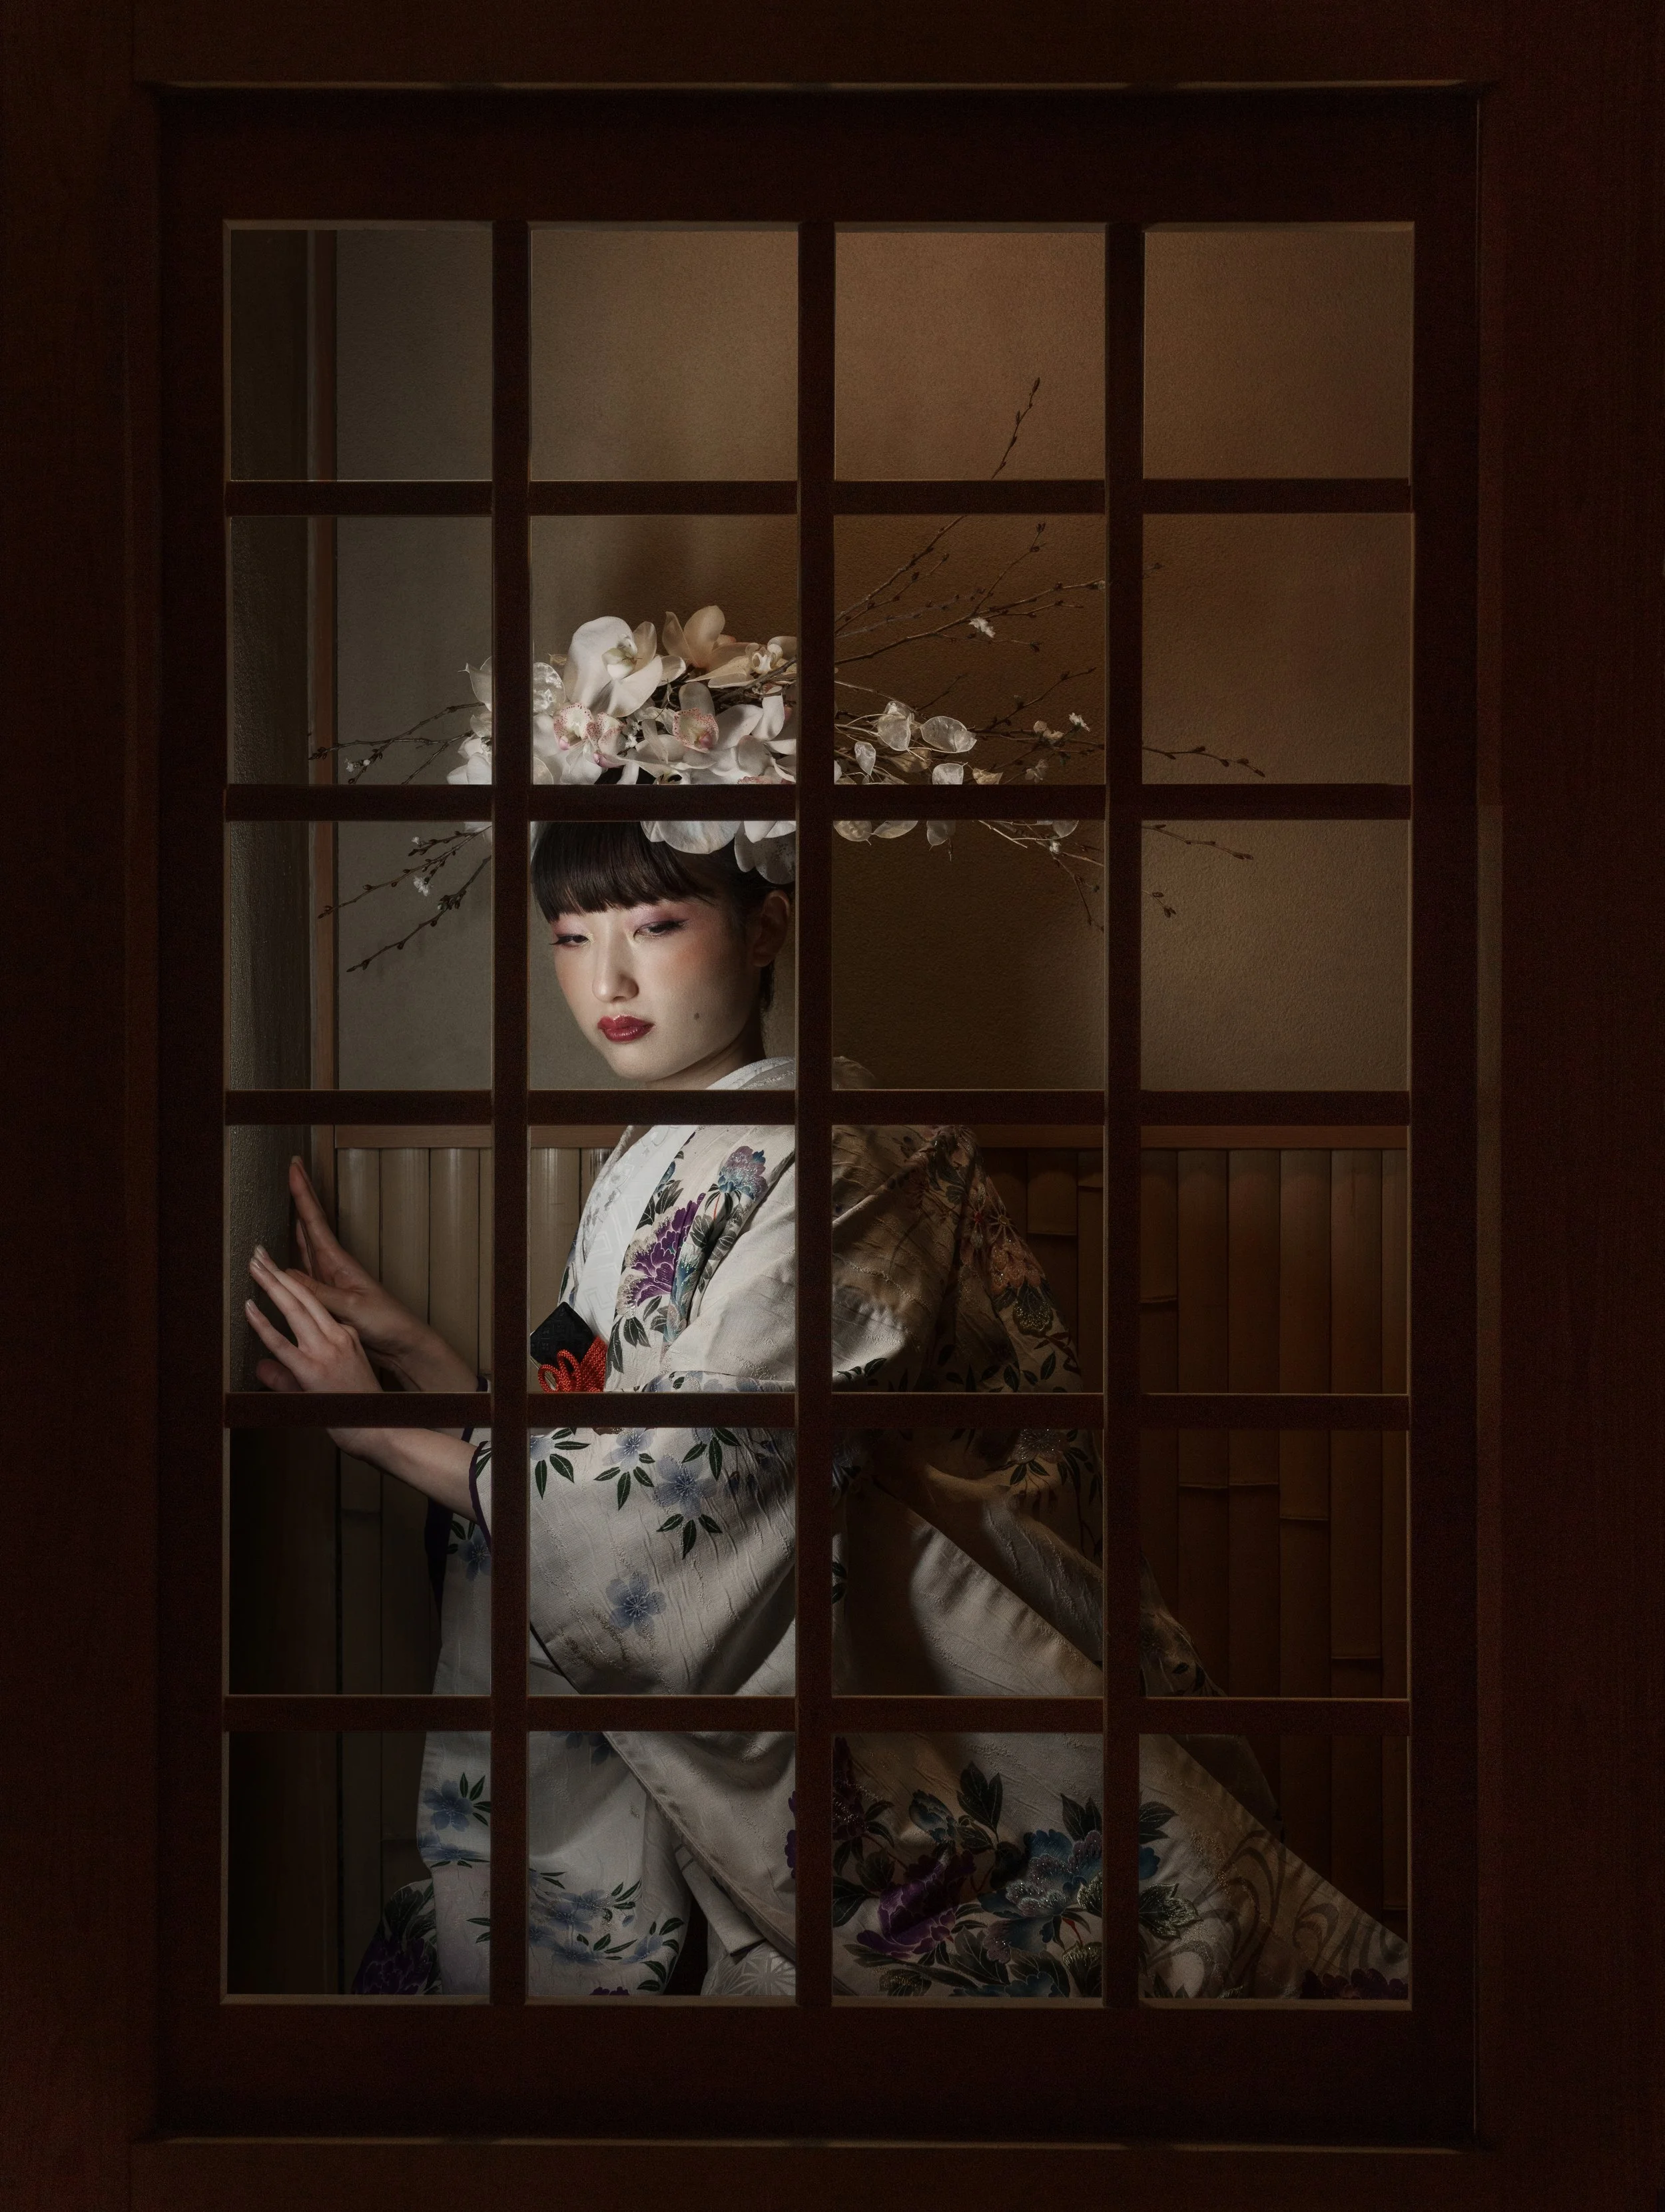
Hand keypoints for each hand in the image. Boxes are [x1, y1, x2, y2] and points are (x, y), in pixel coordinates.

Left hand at [246, 1243, 383, 1453]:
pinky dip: (262, 1323)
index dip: (293, 1283)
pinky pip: (281, 1343)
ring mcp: (325, 1352)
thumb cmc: (355, 1411)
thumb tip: (260, 1368)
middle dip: (278, 1271)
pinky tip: (248, 1307)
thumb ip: (288, 1375)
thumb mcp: (324, 1384)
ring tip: (254, 1265)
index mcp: (345, 1336)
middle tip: (259, 1252)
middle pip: (304, 1295)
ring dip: (271, 1284)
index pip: (317, 1303)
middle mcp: (337, 1337)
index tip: (276, 1269)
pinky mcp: (312, 1371)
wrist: (379, 1430)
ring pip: (294, 1309)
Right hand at [282, 1158, 479, 1392]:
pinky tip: (277, 1259)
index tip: (294, 1167)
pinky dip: (285, 1263)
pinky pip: (299, 1275)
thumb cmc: (385, 1322)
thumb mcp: (351, 1305)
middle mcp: (330, 1266)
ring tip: (278, 1203)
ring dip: (290, 1224)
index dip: (303, 1194)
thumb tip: (283, 1273)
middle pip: (309, 1225)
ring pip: (302, 1246)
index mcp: (338, 1262)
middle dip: (299, 1197)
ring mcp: (326, 1280)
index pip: (314, 1220)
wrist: (401, 1345)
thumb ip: (319, 1292)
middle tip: (290, 1170)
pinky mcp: (324, 1299)